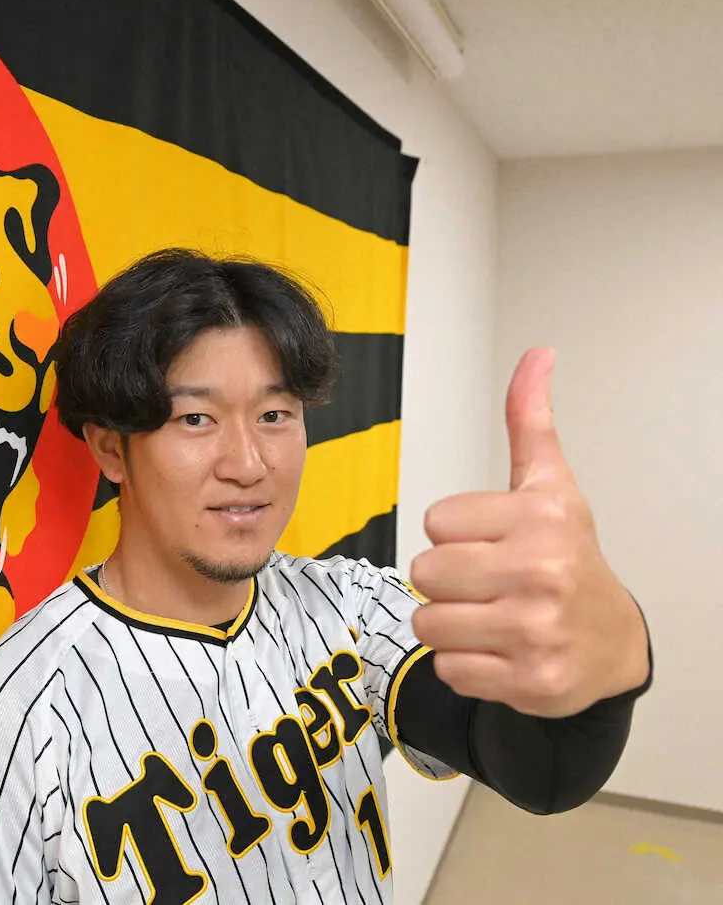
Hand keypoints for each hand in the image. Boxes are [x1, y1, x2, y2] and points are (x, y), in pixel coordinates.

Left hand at [410, 348, 648, 717]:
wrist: (611, 642)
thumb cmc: (568, 559)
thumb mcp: (550, 486)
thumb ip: (530, 422)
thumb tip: (537, 354)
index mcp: (541, 518)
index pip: (436, 522)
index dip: (455, 534)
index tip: (492, 542)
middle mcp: (543, 572)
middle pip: (425, 574)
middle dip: (447, 582)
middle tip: (488, 584)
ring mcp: (538, 631)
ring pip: (429, 623)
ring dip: (450, 625)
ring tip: (491, 618)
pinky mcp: (531, 681)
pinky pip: (449, 669)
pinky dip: (465, 666)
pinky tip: (500, 652)